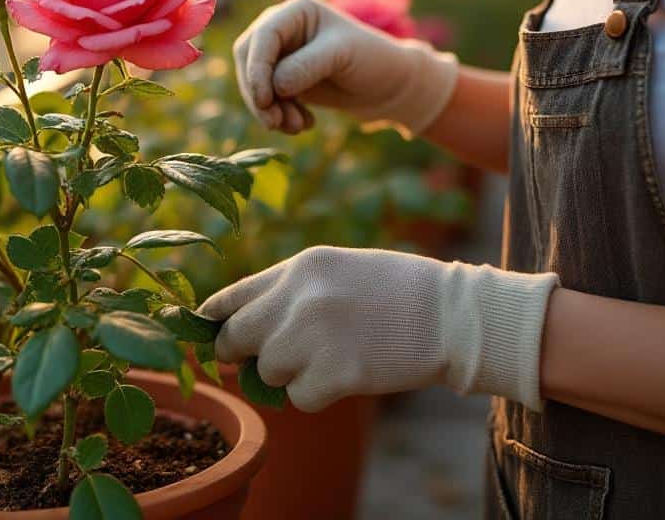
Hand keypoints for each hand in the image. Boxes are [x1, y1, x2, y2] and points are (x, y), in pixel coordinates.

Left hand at [199, 246, 557, 411]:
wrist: (455, 314)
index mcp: (301, 267)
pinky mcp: (337, 373)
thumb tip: (242, 327)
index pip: (231, 297)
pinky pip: (298, 398)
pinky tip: (345, 377)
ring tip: (327, 361)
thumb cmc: (399, 292)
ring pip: (267, 371)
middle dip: (240, 355)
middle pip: (236, 338)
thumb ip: (291, 292)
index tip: (210, 339)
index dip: (214, 323)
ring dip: (288, 376)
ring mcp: (316, 336)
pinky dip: (315, 396)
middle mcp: (300, 298)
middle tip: (261, 363)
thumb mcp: (339, 270)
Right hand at [232, 0, 458, 135]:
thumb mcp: (343, 56)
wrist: (391, 86)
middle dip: (259, 94)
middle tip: (275, 123)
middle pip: (248, 60)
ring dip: (269, 110)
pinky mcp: (285, 79)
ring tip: (297, 128)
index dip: (256, 69)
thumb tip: (274, 85)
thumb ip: (307, 66)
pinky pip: (267, 99)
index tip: (265, 101)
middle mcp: (284, 29)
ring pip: (254, 83)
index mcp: (296, 11)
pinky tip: (304, 124)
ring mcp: (282, 55)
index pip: (262, 37)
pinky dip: (279, 115)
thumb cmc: (373, 60)